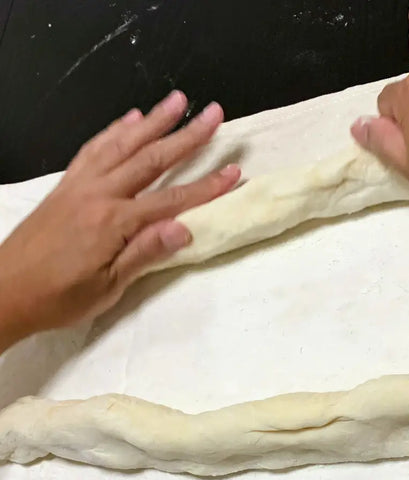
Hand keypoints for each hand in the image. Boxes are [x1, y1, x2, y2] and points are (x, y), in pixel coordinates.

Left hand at [0, 91, 239, 346]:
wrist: (4, 290)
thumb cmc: (60, 297)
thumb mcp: (108, 287)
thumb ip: (145, 253)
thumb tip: (184, 228)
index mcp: (114, 222)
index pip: (172, 199)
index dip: (207, 186)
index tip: (234, 170)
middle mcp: (99, 194)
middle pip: (152, 159)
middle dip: (186, 136)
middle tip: (213, 114)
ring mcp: (81, 185)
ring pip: (123, 144)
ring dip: (153, 121)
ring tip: (177, 100)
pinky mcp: (66, 184)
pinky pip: (94, 149)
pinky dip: (114, 130)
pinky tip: (129, 119)